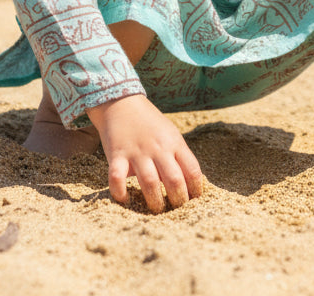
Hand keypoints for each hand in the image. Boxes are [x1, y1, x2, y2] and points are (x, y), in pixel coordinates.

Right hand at [87, 94, 205, 212]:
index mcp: (174, 142)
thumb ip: (178, 155)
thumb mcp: (170, 133)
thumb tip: (190, 184)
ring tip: (156, 210)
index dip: (196, 190)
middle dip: (178, 201)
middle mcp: (158, 147)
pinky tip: (125, 199)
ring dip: (155, 202)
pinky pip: (117, 178)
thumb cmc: (149, 122)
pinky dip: (120, 192)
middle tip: (176, 211)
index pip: (193, 170)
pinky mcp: (117, 154)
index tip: (194, 202)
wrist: (121, 102)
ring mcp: (137, 151)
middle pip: (174, 180)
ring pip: (150, 183)